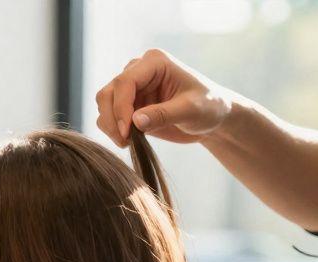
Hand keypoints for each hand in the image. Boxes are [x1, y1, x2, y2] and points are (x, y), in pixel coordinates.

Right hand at [95, 48, 235, 146]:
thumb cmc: (209, 108)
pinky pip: (108, 116)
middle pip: (108, 93)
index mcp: (154, 62)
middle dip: (112, 119)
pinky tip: (130, 140)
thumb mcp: (191, 111)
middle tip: (125, 141)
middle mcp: (139, 71)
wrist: (213, 120)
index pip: (124, 82)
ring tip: (129, 142)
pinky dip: (113, 130)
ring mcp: (132, 88)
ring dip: (110, 126)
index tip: (127, 132)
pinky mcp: (129, 104)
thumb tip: (134, 122)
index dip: (120, 108)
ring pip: (104, 105)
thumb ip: (163, 115)